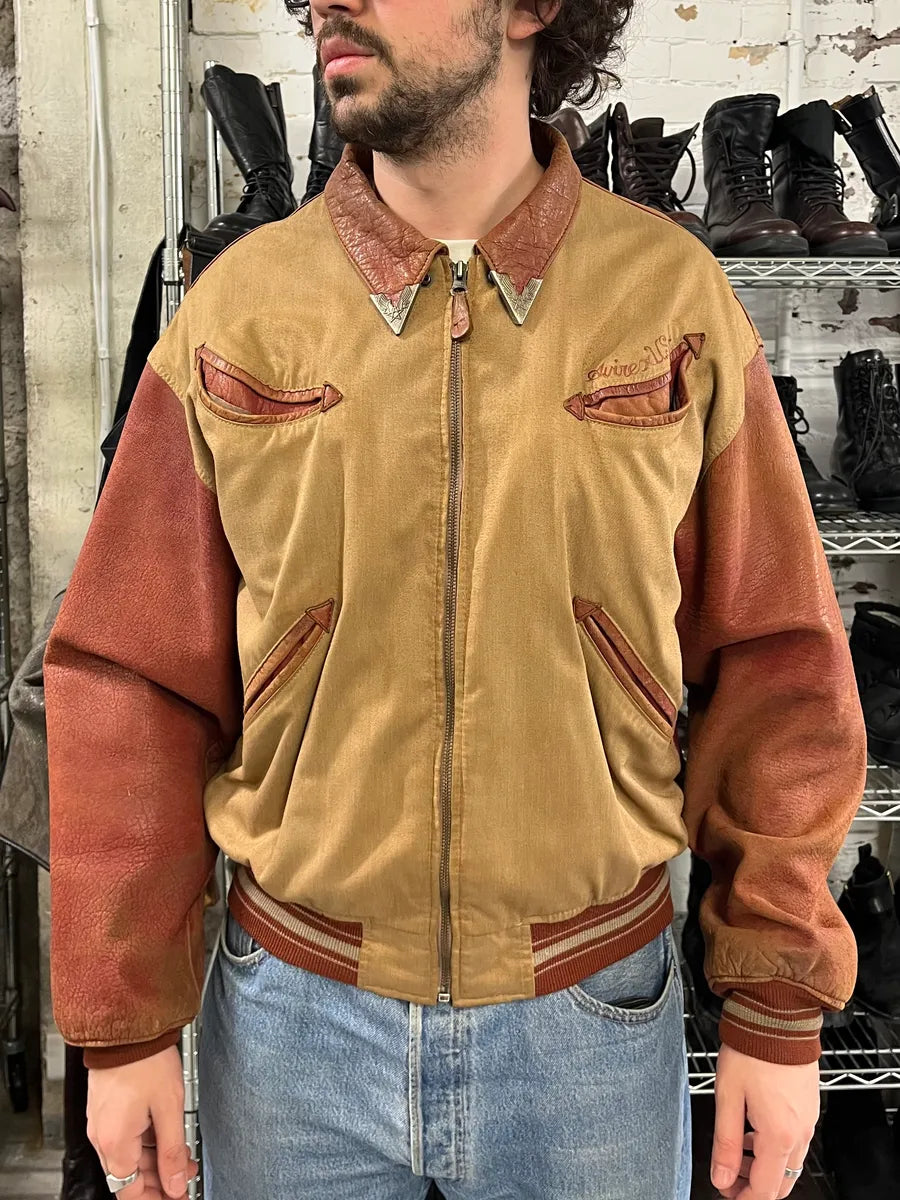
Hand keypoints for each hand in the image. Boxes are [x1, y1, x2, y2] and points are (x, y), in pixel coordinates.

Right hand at [86, 1045, 198, 1198]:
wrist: (127, 1027)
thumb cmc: (145, 1060)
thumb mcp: (169, 1108)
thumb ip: (172, 1150)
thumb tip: (174, 1183)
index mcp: (115, 1142)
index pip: (130, 1191)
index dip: (155, 1198)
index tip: (175, 1195)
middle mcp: (102, 1136)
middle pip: (128, 1176)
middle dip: (159, 1179)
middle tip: (184, 1175)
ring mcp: (101, 1122)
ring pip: (127, 1156)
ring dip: (154, 1160)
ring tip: (182, 1153)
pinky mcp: (105, 1108)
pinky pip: (123, 1137)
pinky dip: (145, 1142)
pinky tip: (165, 1134)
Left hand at [711, 1043, 819, 1198]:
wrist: (778, 1019)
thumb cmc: (752, 1051)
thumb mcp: (728, 1097)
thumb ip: (726, 1143)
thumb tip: (722, 1178)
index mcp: (779, 1136)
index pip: (766, 1191)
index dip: (744, 1199)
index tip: (726, 1193)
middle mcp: (799, 1133)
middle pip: (782, 1184)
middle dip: (755, 1187)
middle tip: (730, 1178)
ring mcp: (808, 1121)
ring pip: (789, 1163)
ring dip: (764, 1168)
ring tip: (738, 1153)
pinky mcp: (809, 1107)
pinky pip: (795, 1142)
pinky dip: (774, 1148)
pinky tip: (754, 1131)